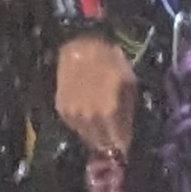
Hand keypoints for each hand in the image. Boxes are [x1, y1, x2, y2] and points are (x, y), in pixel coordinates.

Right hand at [53, 28, 136, 158]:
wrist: (81, 44)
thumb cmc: (110, 61)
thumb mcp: (128, 84)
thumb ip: (127, 113)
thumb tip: (124, 136)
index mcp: (109, 112)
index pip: (118, 143)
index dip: (124, 146)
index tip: (126, 147)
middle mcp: (89, 118)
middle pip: (101, 143)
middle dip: (109, 144)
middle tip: (114, 141)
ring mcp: (73, 115)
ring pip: (87, 137)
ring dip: (96, 136)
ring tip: (103, 130)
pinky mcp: (61, 109)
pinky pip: (75, 126)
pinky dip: (83, 126)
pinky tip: (89, 117)